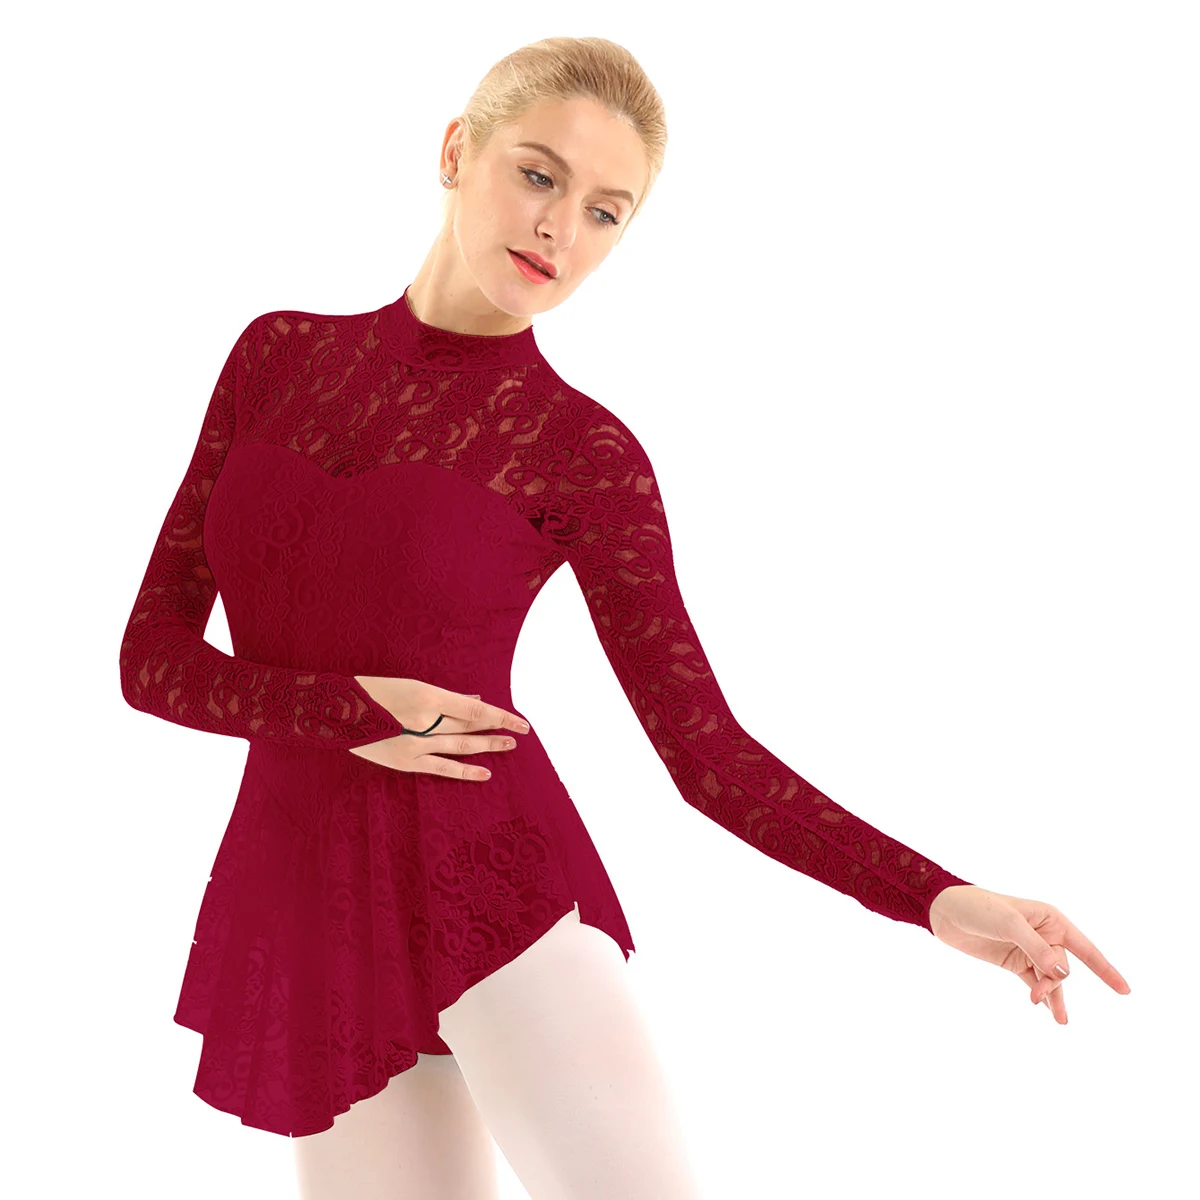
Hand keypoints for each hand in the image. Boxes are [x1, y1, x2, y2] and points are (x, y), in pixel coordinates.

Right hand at [348, 677, 530, 779]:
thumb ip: (446, 697)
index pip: (475, 708)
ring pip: (462, 745)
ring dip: (487, 746)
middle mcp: (426, 720)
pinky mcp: (407, 761)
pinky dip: (465, 771)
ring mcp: (417, 743)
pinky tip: (485, 772)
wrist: (336, 712)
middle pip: (471, 726)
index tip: (521, 721)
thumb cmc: (376, 692)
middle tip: (520, 732)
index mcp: (427, 696)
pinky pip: (443, 768)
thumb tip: (475, 700)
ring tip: (508, 746)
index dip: (500, 715)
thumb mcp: (413, 685)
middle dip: (497, 729)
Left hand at [928, 885, 1131, 1024]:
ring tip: (1058, 1020)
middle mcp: (1045, 935)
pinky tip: (1047, 1010)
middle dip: (1054, 983)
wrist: (944, 912)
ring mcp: (1030, 950)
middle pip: (1061, 967)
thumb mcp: (1008, 924)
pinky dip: (1043, 996)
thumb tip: (1063, 974)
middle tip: (1037, 996)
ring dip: (1052, 996)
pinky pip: (1036, 983)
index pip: (1085, 948)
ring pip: (1050, 979)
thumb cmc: (978, 908)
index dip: (1105, 969)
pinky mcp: (1014, 961)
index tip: (1125, 991)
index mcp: (1050, 919)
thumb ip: (1036, 948)